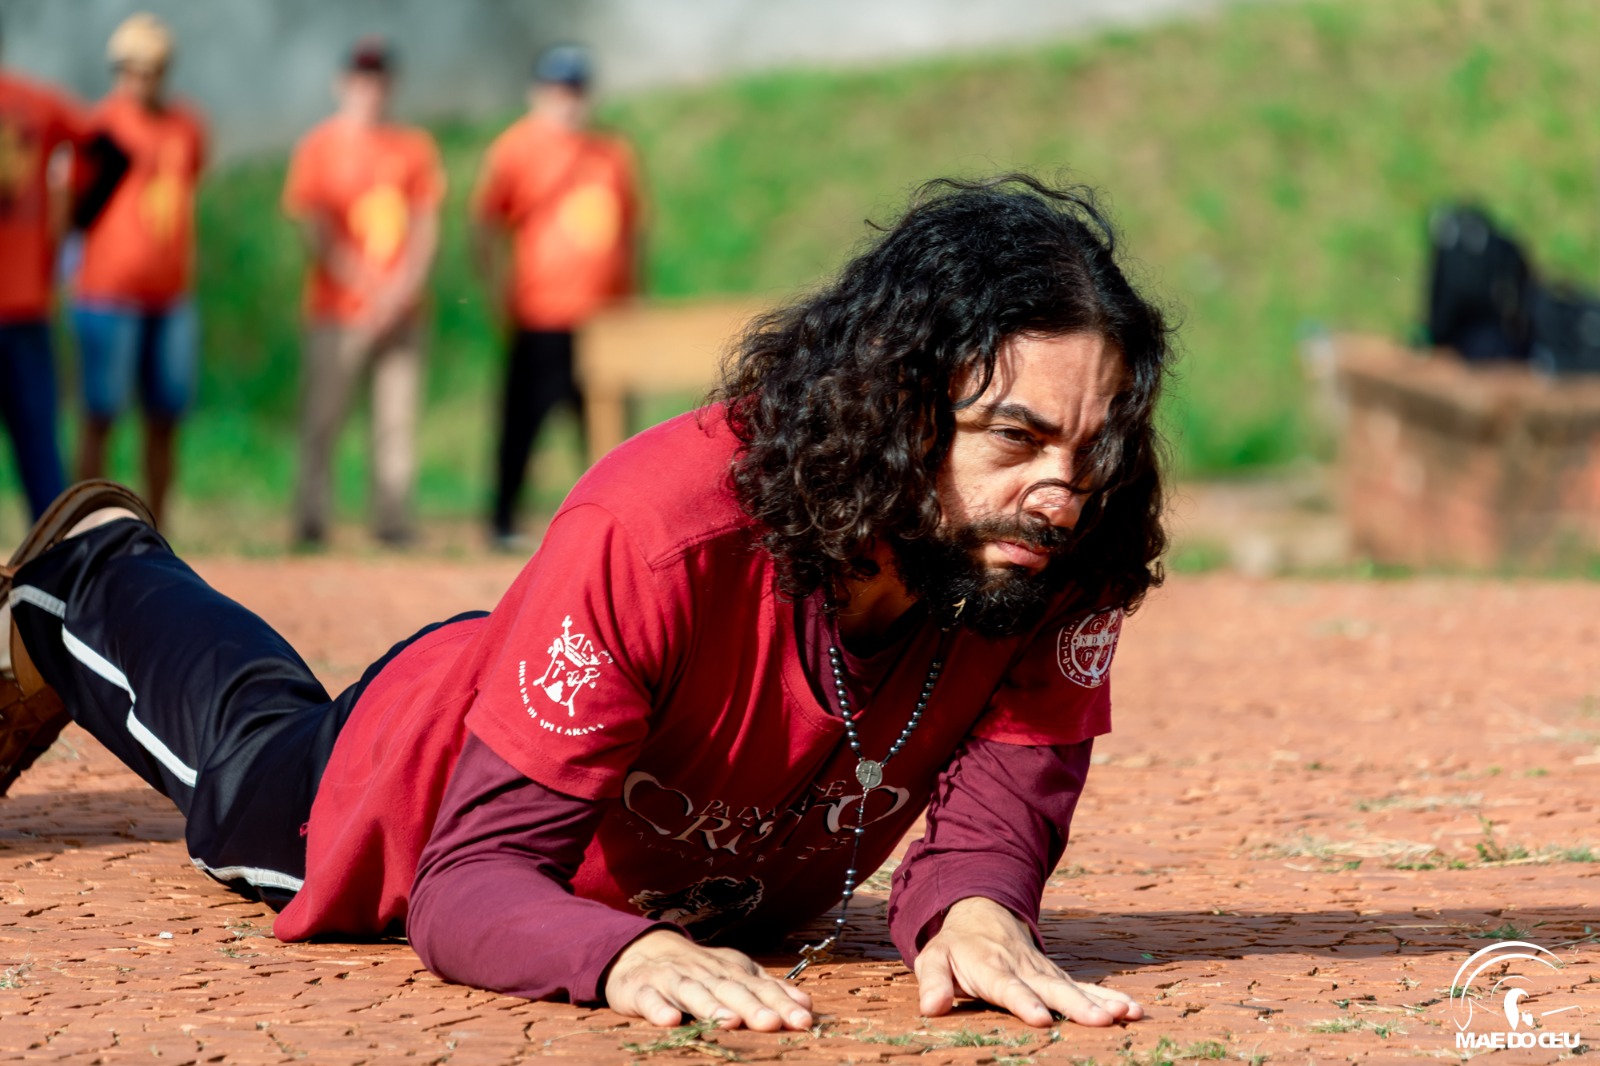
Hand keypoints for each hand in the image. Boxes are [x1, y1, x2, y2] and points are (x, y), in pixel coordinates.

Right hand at [604, 929, 813, 1030]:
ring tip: (729, 1022)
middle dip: (752, 1006)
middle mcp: (704, 974)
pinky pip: (649, 1000)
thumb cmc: (697, 972)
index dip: (782, 1003)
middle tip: (772, 1024)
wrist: (641, 953)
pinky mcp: (641, 990)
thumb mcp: (734, 976)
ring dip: (710, 1006)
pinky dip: (659, 1009)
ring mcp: (672, 980)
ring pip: (692, 992)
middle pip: (730, 990)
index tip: (803, 1020)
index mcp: (730, 972)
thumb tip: (806, 1004)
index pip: (759, 988)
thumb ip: (768, 990)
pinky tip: (670, 1020)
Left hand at [914, 897, 1143, 1027]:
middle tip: (1103, 1020)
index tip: (1042, 1018)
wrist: (981, 912)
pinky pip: (1086, 987)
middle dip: (1078, 1005)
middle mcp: (1024, 968)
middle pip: (1052, 988)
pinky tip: (1134, 1010)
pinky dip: (1110, 996)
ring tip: (1130, 1014)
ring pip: (1075, 987)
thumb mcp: (933, 958)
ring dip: (1104, 1001)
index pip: (1010, 987)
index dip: (1025, 1002)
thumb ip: (932, 982)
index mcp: (992, 967)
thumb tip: (931, 1007)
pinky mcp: (1057, 976)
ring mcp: (1044, 971)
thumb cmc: (956, 946)